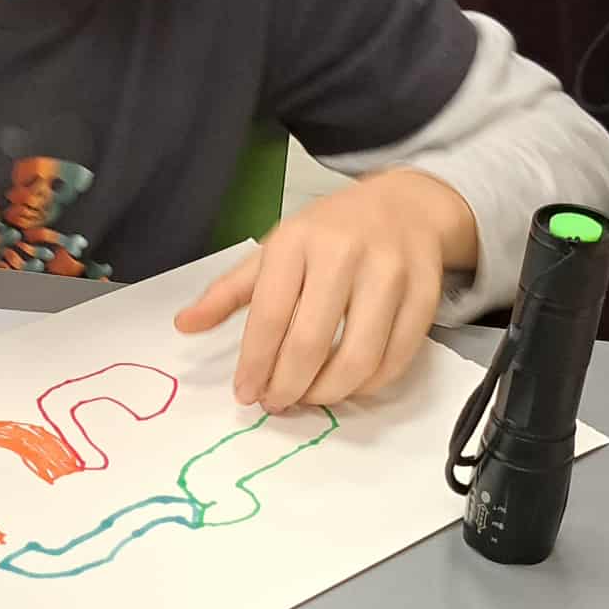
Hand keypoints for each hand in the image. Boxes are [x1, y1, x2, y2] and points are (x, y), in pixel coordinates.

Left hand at [175, 170, 476, 410]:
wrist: (405, 206)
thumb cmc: (329, 233)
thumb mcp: (275, 251)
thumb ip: (229, 292)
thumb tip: (183, 325)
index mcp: (297, 241)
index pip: (269, 316)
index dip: (255, 364)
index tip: (245, 393)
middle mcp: (345, 253)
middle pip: (311, 342)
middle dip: (288, 386)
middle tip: (277, 403)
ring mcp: (391, 272)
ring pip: (359, 356)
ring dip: (329, 392)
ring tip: (310, 398)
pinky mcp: (425, 293)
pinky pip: (397, 357)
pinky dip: (370, 384)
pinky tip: (349, 386)